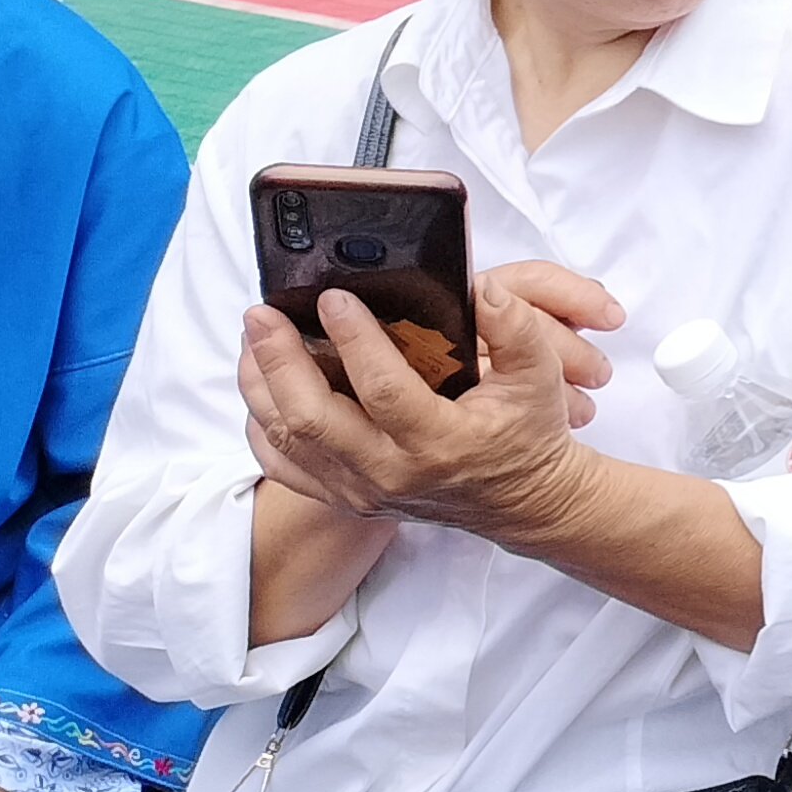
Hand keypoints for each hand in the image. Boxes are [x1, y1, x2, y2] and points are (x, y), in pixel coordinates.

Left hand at [239, 263, 620, 544]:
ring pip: (286, 440)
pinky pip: (282, 466)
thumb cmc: (526, 433)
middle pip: (312, 418)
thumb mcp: (539, 377)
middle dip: (279, 359)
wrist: (520, 500)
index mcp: (440, 442)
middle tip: (263, 313)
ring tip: (252, 338)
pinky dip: (261, 425)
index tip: (333, 297)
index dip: (354, 339)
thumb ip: (516, 329)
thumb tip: (483, 291)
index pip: (383, 389)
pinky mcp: (344, 497)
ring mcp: (361, 490)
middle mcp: (390, 473)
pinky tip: (259, 388)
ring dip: (260, 385)